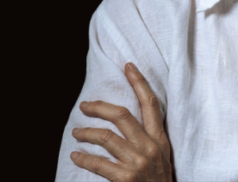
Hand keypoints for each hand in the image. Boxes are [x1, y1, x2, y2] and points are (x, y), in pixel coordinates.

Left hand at [69, 62, 172, 181]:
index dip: (139, 82)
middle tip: (84, 106)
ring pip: (105, 136)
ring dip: (86, 132)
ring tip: (76, 133)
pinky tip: (76, 156)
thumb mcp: (161, 158)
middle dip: (99, 107)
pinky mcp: (126, 178)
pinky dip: (83, 158)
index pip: (151, 104)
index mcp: (160, 140)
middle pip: (122, 114)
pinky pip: (98, 162)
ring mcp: (138, 163)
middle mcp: (150, 148)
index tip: (128, 66)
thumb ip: (147, 140)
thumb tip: (124, 121)